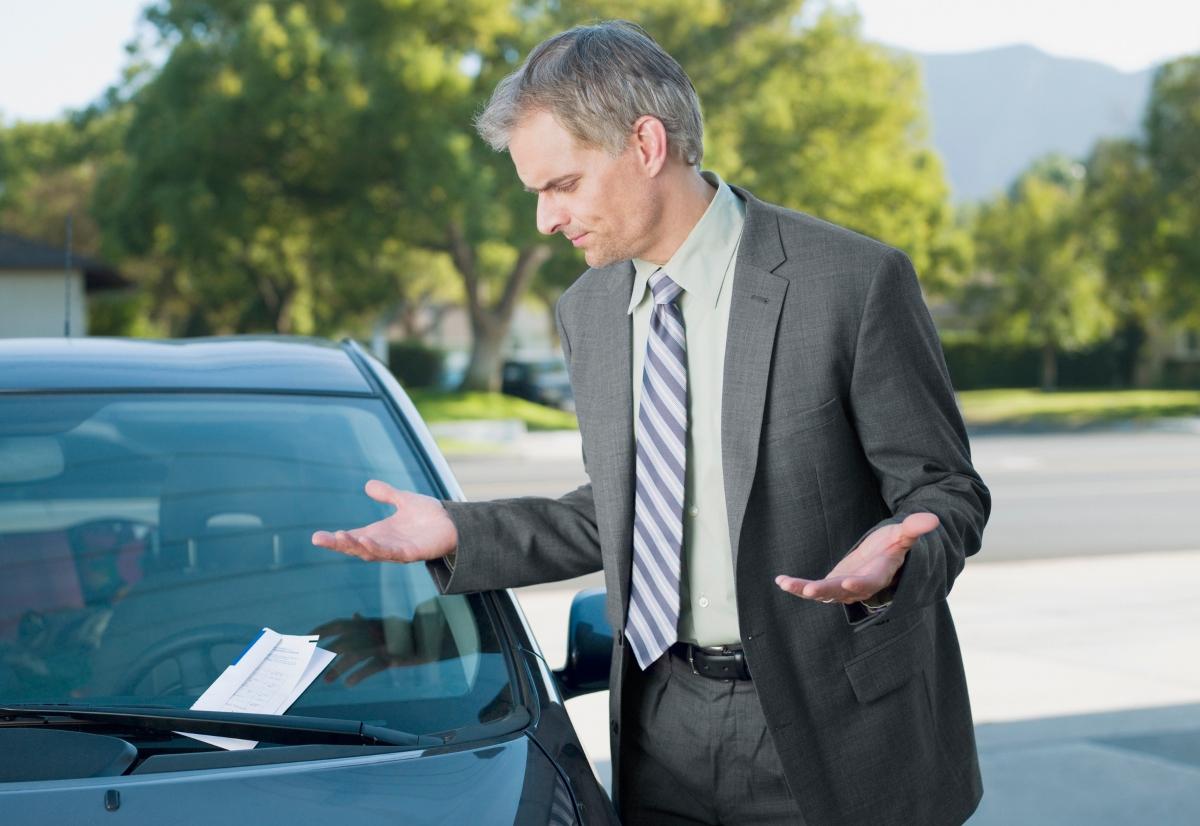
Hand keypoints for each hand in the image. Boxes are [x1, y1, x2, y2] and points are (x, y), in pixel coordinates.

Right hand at [311, 480, 457, 562]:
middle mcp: (385, 544)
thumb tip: (367, 486)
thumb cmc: (429, 516)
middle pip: (357, 547)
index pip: (353, 538)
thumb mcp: (404, 501)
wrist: (454, 523)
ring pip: (371, 552)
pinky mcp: (411, 554)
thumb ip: (387, 494)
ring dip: (355, 546)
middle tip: (319, 539)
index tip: (317, 537)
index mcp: (380, 534)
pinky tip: (366, 540)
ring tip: (340, 537)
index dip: (336, 539)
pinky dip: (378, 549)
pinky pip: (392, 553)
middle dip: (339, 544)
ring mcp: (397, 551)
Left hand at [311, 613, 418, 685]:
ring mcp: (383, 644)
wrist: (427, 638)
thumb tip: (354, 615)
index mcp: (368, 623)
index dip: (322, 630)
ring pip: (355, 655)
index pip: (339, 624)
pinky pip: (373, 666)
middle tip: (312, 666)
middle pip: (343, 642)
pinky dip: (359, 674)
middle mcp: (372, 631)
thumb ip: (366, 621)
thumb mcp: (384, 624)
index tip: (307, 639)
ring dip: (338, 668)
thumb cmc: (402, 632)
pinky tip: (349, 683)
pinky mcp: (393, 657)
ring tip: (327, 680)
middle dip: (325, 654)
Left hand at [774, 512, 939, 604]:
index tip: (848, 584)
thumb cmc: (892, 546)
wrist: (881, 559)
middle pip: (841, 592)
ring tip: (787, 584)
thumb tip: (933, 519)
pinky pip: (812, 589)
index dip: (859, 585)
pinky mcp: (830, 586)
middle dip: (824, 591)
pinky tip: (780, 580)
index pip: (869, 583)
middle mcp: (859, 587)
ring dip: (804, 590)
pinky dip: (796, 586)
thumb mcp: (902, 535)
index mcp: (878, 575)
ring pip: (823, 593)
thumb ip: (914, 528)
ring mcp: (843, 590)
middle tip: (808, 590)